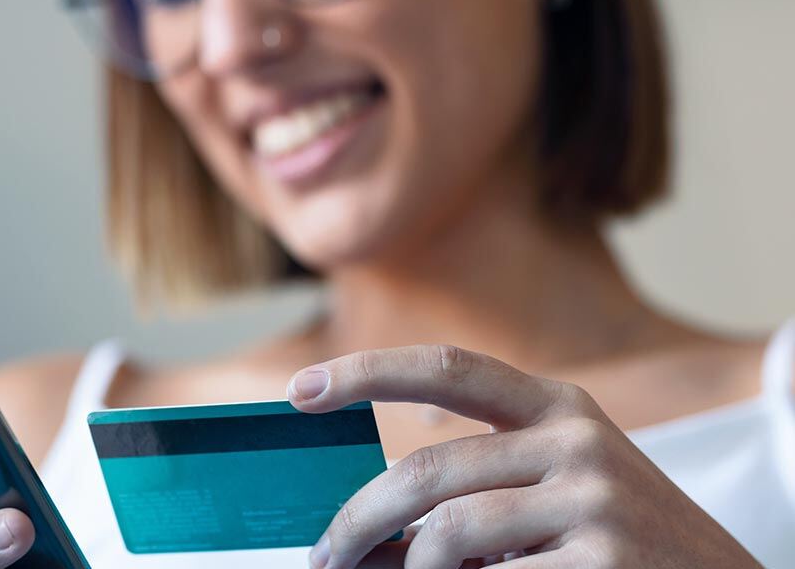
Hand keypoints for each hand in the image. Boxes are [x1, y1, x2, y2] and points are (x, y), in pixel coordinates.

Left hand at [287, 345, 759, 567]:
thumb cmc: (618, 542)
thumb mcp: (560, 484)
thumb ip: (479, 478)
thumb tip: (369, 511)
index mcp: (559, 408)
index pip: (446, 367)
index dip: (366, 372)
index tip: (299, 390)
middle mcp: (578, 442)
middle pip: (425, 470)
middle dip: (357, 520)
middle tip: (326, 556)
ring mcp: (596, 502)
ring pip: (447, 534)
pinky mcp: (604, 563)